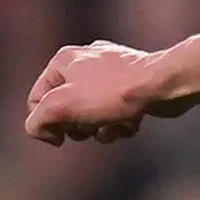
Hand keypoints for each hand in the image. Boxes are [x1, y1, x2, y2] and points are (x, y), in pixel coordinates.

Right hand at [24, 41, 177, 143]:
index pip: (36, 100)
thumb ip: (38, 120)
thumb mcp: (62, 106)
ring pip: (91, 115)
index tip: (60, 138)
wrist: (163, 85)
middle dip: (76, 126)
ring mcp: (110, 73)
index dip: (45, 124)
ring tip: (113, 123)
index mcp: (62, 61)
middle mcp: (84, 62)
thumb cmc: (112, 92)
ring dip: (100, 128)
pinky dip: (120, 125)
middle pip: (64, 109)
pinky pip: (115, 115)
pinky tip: (131, 122)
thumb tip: (40, 130)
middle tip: (89, 128)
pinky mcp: (132, 87)